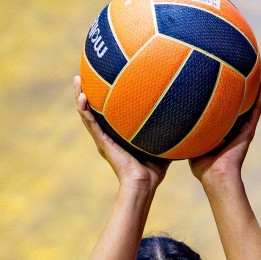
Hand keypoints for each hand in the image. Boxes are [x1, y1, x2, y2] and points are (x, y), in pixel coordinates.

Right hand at [74, 76, 168, 191]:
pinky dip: (84, 109)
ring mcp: (102, 139)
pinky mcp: (102, 142)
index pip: (107, 114)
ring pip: (86, 114)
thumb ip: (167, 133)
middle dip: (87, 93)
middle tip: (82, 76)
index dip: (102, 100)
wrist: (144, 183)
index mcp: (116, 137)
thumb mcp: (161, 146)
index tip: (102, 83)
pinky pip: (90, 123)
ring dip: (80, 96)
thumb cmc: (153, 170)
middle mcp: (107, 136)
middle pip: (93, 111)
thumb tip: (183, 119)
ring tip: (77, 80)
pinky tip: (82, 96)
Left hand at [190, 75, 260, 185]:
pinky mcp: (249, 130)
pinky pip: (256, 109)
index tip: (225, 80)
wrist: (216, 176)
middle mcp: (236, 128)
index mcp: (224, 131)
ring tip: (258, 71)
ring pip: (252, 104)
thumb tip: (173, 120)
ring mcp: (244, 128)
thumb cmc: (203, 166)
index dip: (227, 97)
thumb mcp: (192, 145)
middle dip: (242, 89)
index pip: (227, 110)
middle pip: (241, 105)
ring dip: (256, 88)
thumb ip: (188, 132)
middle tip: (244, 70)